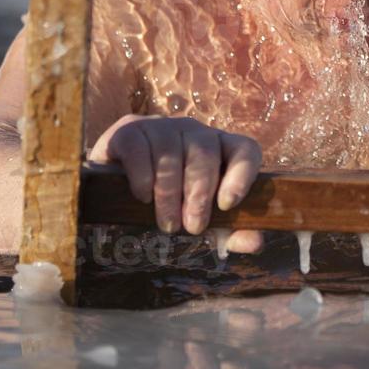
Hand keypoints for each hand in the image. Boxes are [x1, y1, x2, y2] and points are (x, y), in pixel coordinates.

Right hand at [87, 115, 263, 253]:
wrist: (114, 188)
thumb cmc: (170, 203)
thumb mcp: (200, 218)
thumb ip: (231, 230)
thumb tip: (254, 242)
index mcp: (221, 148)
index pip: (245, 149)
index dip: (241, 174)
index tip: (228, 205)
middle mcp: (194, 131)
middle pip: (205, 153)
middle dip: (200, 195)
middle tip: (193, 227)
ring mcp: (161, 126)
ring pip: (171, 152)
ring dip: (170, 192)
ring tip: (167, 224)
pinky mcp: (129, 130)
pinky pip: (139, 148)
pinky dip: (142, 175)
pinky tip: (142, 197)